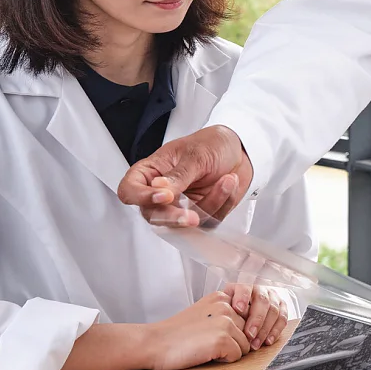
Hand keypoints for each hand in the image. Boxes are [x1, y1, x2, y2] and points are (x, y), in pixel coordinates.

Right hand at [116, 125, 253, 225]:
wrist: (240, 150)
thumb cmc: (211, 145)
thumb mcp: (195, 154)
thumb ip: (178, 175)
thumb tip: (159, 188)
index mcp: (150, 173)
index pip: (129, 191)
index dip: (142, 198)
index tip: (164, 196)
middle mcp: (162, 194)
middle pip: (154, 217)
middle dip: (174, 218)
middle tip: (192, 217)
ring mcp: (181, 207)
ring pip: (185, 224)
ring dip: (211, 203)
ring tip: (228, 179)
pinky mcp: (202, 216)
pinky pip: (209, 223)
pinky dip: (223, 204)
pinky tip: (229, 183)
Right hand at [143, 292, 251, 369]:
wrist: (153, 343)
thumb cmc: (177, 334)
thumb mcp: (203, 313)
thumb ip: (225, 314)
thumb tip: (251, 327)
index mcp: (221, 297)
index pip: (246, 318)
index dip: (233, 331)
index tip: (214, 333)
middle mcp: (226, 306)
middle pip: (248, 332)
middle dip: (232, 342)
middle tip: (206, 342)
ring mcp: (225, 322)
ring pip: (245, 346)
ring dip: (228, 352)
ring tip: (205, 347)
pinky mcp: (222, 339)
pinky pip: (237, 356)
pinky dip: (223, 360)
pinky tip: (205, 353)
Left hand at [224, 283, 290, 351]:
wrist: (241, 309)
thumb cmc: (231, 310)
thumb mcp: (224, 305)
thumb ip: (224, 308)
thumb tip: (224, 318)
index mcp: (244, 286)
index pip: (245, 288)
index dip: (242, 298)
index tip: (238, 310)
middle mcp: (260, 289)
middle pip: (262, 301)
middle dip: (256, 319)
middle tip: (249, 334)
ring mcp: (273, 297)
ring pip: (274, 311)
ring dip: (265, 329)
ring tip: (255, 343)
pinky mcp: (282, 307)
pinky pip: (283, 319)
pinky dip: (276, 331)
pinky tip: (267, 341)